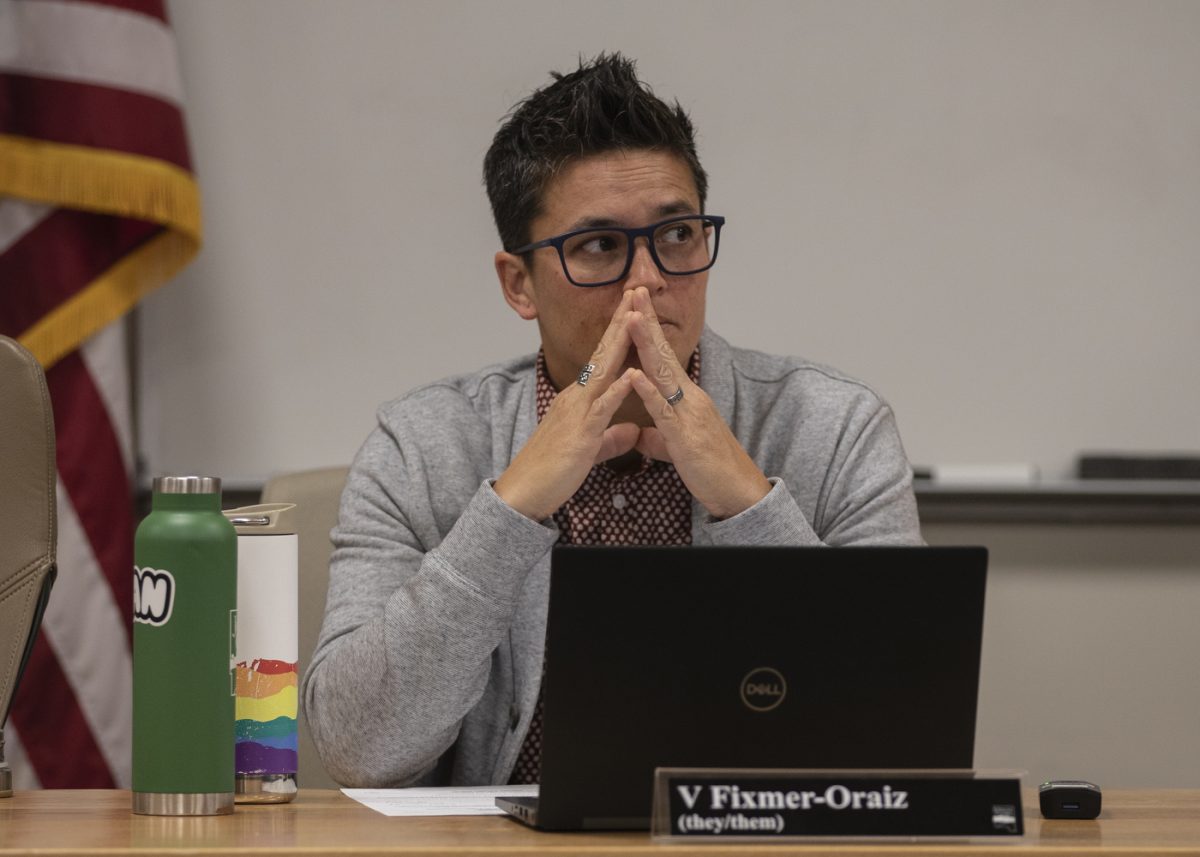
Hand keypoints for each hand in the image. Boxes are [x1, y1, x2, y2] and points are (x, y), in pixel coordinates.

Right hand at [494, 290, 640, 520]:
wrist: (524, 493)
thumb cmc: (553, 472)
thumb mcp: (590, 450)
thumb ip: (611, 438)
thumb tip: (632, 430)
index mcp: (580, 399)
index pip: (604, 358)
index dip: (620, 332)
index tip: (635, 307)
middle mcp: (577, 398)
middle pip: (603, 353)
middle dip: (621, 322)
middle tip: (636, 290)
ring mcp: (577, 413)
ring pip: (602, 371)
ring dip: (620, 343)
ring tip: (636, 316)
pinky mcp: (579, 435)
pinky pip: (601, 409)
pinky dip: (617, 391)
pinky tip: (631, 375)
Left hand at [625, 288, 770, 519]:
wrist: (739, 493)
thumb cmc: (711, 470)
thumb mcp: (679, 449)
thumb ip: (660, 438)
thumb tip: (644, 435)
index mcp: (686, 399)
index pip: (663, 358)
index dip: (649, 331)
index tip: (635, 305)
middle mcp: (689, 398)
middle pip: (664, 354)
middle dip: (648, 322)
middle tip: (635, 290)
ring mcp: (688, 414)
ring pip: (664, 373)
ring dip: (646, 345)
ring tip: (633, 317)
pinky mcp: (685, 436)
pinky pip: (664, 410)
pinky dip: (648, 391)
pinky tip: (634, 373)